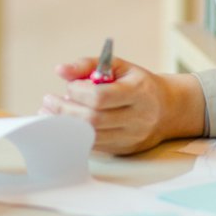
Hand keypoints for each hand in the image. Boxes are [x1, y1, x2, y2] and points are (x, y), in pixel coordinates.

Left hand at [38, 52, 204, 154]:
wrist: (168, 109)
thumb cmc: (136, 83)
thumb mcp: (118, 66)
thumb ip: (88, 65)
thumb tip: (60, 70)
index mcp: (138, 92)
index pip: (101, 97)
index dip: (78, 92)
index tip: (69, 86)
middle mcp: (138, 117)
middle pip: (93, 119)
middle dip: (64, 110)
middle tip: (47, 100)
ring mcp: (132, 137)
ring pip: (92, 136)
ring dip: (65, 125)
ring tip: (48, 112)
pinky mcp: (125, 150)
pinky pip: (95, 146)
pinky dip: (75, 135)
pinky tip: (62, 125)